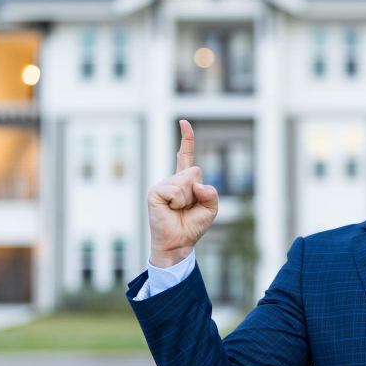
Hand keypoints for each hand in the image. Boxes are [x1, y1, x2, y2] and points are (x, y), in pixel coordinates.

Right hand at [147, 120, 218, 266]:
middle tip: (187, 207)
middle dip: (198, 192)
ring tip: (178, 210)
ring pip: (186, 181)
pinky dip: (179, 202)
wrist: (178, 243)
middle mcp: (172, 180)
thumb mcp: (211, 208)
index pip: (185, 155)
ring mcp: (162, 184)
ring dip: (188, 199)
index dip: (186, 139)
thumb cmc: (192, 225)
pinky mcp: (155, 192)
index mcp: (184, 181)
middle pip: (195, 172)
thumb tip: (196, 183)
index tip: (184, 122)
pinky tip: (171, 210)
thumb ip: (211, 192)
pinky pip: (176, 190)